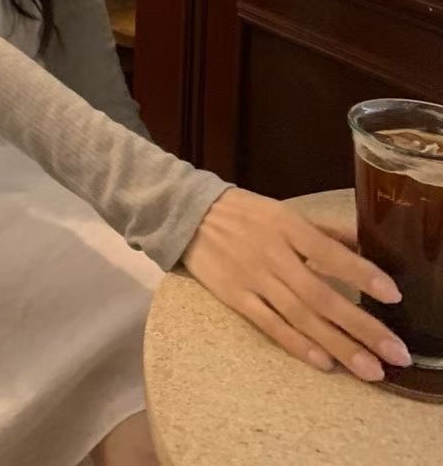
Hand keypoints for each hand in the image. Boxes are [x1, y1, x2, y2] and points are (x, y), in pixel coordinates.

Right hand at [182, 187, 411, 381]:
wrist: (187, 215)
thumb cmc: (244, 213)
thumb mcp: (283, 212)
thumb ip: (322, 231)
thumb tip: (363, 244)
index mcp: (286, 226)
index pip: (329, 252)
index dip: (361, 273)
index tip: (393, 295)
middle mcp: (272, 254)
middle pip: (320, 295)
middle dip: (361, 326)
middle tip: (394, 352)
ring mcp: (253, 279)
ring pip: (300, 317)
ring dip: (337, 345)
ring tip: (369, 369)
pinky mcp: (234, 297)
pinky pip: (270, 325)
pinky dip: (296, 344)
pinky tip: (323, 362)